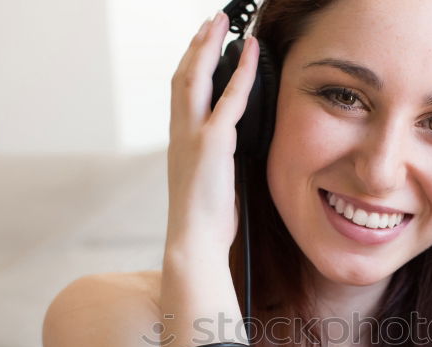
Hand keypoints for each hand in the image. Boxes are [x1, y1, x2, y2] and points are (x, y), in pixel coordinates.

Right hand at [166, 11, 258, 257]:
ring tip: (223, 23)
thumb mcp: (211, 183)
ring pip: (196, 78)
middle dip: (197, 45)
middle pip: (183, 76)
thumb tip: (233, 153)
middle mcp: (180, 134)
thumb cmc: (205, 221)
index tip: (201, 45)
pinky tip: (252, 55)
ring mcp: (193, 136)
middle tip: (212, 22)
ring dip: (210, 47)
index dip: (191, 65)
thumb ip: (218, 160)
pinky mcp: (212, 144)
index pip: (181, 93)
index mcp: (180, 143)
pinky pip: (229, 101)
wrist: (194, 241)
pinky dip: (242, 74)